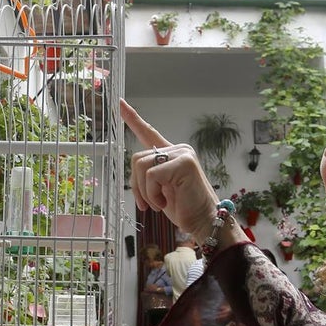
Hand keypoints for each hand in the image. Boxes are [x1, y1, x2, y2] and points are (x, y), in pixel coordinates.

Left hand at [120, 99, 220, 241]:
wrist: (204, 221)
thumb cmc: (184, 208)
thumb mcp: (161, 189)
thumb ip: (150, 175)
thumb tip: (135, 169)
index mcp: (171, 154)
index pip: (149, 132)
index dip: (133, 119)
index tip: (121, 104)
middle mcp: (178, 149)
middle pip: (137, 159)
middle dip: (137, 186)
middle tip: (149, 204)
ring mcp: (182, 154)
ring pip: (141, 166)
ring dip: (145, 192)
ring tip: (160, 203)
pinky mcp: (183, 163)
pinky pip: (151, 176)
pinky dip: (152, 194)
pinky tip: (165, 203)